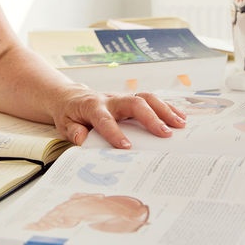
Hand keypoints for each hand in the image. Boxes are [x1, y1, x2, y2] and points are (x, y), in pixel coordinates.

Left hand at [52, 88, 186, 148]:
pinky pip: (151, 99)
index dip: (115, 132)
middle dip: (151, 118)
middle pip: (134, 103)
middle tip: (166, 134)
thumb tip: (81, 138)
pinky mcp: (131, 98)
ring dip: (164, 110)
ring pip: (146, 98)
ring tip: (180, 124)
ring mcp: (122, 97)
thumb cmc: (70, 114)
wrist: (71, 97)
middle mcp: (110, 99)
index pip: (104, 119)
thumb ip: (73, 131)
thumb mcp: (64, 124)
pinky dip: (167, 107)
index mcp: (92, 107)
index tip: (127, 147)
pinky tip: (180, 117)